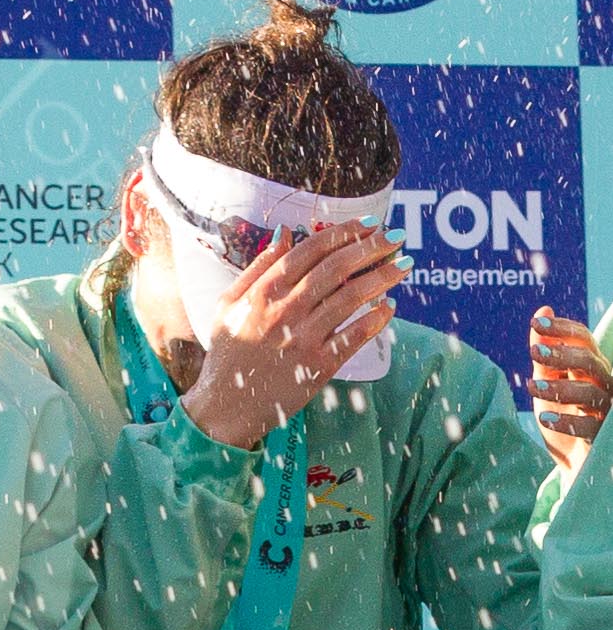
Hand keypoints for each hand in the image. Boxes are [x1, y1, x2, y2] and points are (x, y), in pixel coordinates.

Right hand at [180, 221, 407, 448]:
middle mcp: (283, 312)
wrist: (226, 407)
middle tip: (395, 238)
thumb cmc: (227, 354)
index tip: (367, 223)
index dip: (342, 233)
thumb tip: (284, 233)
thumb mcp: (227, 305)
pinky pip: (355, 336)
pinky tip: (389, 306)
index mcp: (262, 293)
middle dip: (371, 248)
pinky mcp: (318, 366)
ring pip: (351, 298)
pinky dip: (376, 319)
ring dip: (383, 277)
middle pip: (336, 269)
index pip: (309, 251)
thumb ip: (256, 268)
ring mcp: (303, 339)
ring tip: (404, 264)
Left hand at [530, 308, 609, 476]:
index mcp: (590, 367)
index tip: (538, 321)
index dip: (564, 329)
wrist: (574, 461)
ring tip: (531, 386)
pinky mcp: (603, 437)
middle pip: (590, 362)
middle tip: (534, 351)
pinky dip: (567, 421)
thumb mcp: (547, 381)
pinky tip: (544, 417)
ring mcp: (605, 411)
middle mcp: (603, 384)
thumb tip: (543, 311)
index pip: (584, 340)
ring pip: (591, 392)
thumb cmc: (562, 414)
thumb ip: (545, 353)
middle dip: (563, 354)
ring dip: (560, 387)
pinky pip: (590, 427)